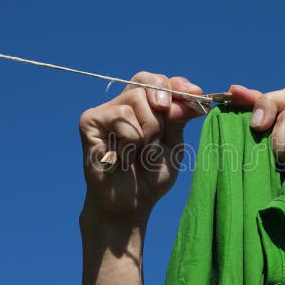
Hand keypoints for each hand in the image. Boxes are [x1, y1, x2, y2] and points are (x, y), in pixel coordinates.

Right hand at [78, 72, 204, 228]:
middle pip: (148, 84)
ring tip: (139, 153)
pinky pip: (121, 117)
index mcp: (144, 107)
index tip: (195, 93)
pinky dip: (131, 140)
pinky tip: (123, 158)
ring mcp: (105, 111)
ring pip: (136, 100)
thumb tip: (194, 92)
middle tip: (159, 137)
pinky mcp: (89, 121)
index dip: (176, 84)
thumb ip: (180, 117)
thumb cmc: (151, 174)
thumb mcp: (174, 144)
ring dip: (147, 131)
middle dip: (162, 112)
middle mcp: (123, 104)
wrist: (131, 203)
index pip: (158, 81)